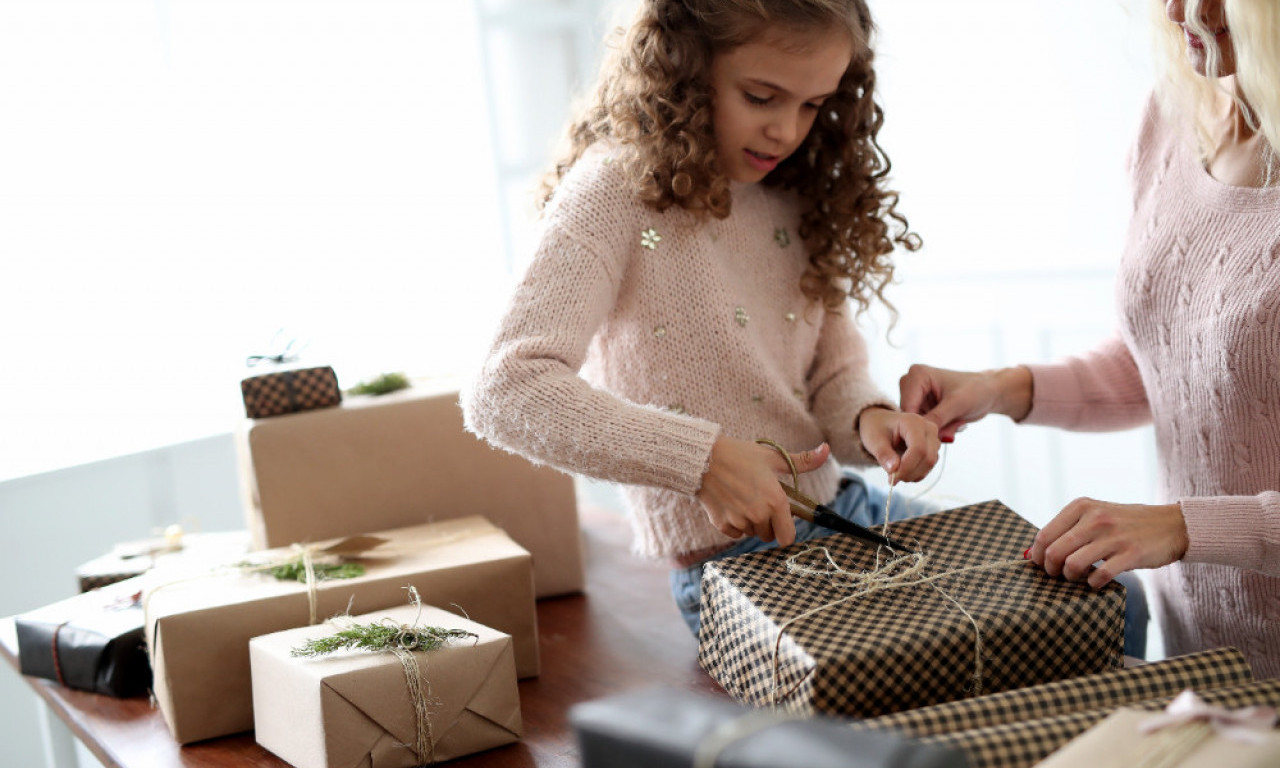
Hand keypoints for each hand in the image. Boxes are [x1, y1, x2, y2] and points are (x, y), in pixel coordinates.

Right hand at [696, 437, 829, 545]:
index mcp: (775, 500)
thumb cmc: (740, 455)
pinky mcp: (722, 524)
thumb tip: (826, 450)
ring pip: (751, 533)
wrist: (703, 458)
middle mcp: (759, 514)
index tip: (781, 521)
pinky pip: (735, 533)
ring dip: (750, 523)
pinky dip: (734, 524)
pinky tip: (730, 504)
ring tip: (742, 499)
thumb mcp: (772, 457)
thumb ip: (803, 460)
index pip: (788, 537)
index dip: (786, 531)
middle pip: (769, 536)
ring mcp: (739, 520)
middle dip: (767, 524)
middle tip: (759, 502)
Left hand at [856, 407, 939, 482]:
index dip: (907, 467)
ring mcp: (933, 438)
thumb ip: (883, 455)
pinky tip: (903, 471)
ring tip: (895, 473)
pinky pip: (929, 466)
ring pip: (930, 464)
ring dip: (912, 474)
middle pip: (927, 458)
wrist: (881, 424)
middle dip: (910, 473)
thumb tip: (893, 470)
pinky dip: (916, 474)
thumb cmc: (877, 429)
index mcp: (913, 422)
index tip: (892, 478)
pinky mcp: (933, 449)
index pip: (918, 449)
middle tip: (892, 479)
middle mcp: (928, 428)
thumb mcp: (874, 441)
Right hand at [898, 364, 1032, 441]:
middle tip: (951, 424)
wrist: (990, 392)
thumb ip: (937, 419)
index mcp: (917, 374)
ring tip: (954, 421)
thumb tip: (920, 435)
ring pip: (915, 422)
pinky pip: (922, 424)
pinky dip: (937, 428)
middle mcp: (912, 382)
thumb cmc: (977, 391)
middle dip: (929, 425)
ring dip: (935, 428)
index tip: (936, 433)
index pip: (907, 406)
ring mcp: (916, 395)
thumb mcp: (957, 405)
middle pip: (909, 415)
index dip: (919, 423)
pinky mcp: (922, 405)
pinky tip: (952, 422)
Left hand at [1029, 498, 1188, 589]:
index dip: (1038, 556)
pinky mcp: (1131, 554)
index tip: (1043, 565)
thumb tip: (1030, 554)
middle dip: (1051, 570)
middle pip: (1055, 552)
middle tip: (1058, 575)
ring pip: (1073, 564)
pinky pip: (1100, 575)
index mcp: (1082, 506)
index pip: (1044, 535)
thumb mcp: (1094, 515)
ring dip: (1071, 577)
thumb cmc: (1124, 524)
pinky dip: (1093, 583)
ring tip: (1077, 577)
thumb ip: (1064, 531)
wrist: (1170, 525)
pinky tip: (1096, 580)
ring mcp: (1113, 536)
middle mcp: (1095, 519)